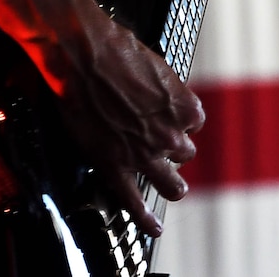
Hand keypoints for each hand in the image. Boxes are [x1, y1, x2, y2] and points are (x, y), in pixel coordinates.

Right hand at [54, 0, 203, 236]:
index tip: (170, 117)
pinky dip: (145, 219)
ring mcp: (144, 153)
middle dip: (174, 148)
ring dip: (172, 184)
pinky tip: (153, 228)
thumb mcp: (156, 64)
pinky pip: (133, 201)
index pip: (194, 122)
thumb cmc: (116, 50)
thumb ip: (165, 88)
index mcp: (184, 105)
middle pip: (184, 152)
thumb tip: (159, 93)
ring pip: (171, 183)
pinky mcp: (116, 165)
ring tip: (172, 188)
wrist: (84, 55)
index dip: (180, 120)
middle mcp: (171, 132)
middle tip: (162, 144)